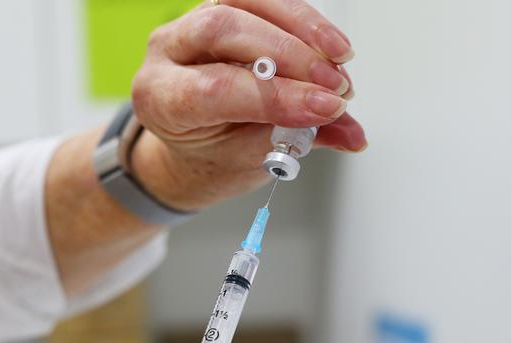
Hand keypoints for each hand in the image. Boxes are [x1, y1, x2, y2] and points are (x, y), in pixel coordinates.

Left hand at [131, 0, 366, 210]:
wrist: (195, 146)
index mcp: (161, 100)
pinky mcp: (219, 11)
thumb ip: (296, 140)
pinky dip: (302, 21)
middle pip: (224, 30)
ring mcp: (190, 26)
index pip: (216, 88)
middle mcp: (167, 54)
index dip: (277, 96)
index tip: (326, 108)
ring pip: (245, 3)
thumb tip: (350, 134)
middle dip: (291, 56)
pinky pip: (262, 1)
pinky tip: (329, 46)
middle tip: (335, 87)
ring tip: (340, 62)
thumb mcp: (249, 158)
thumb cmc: (213, 153)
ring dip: (303, 29)